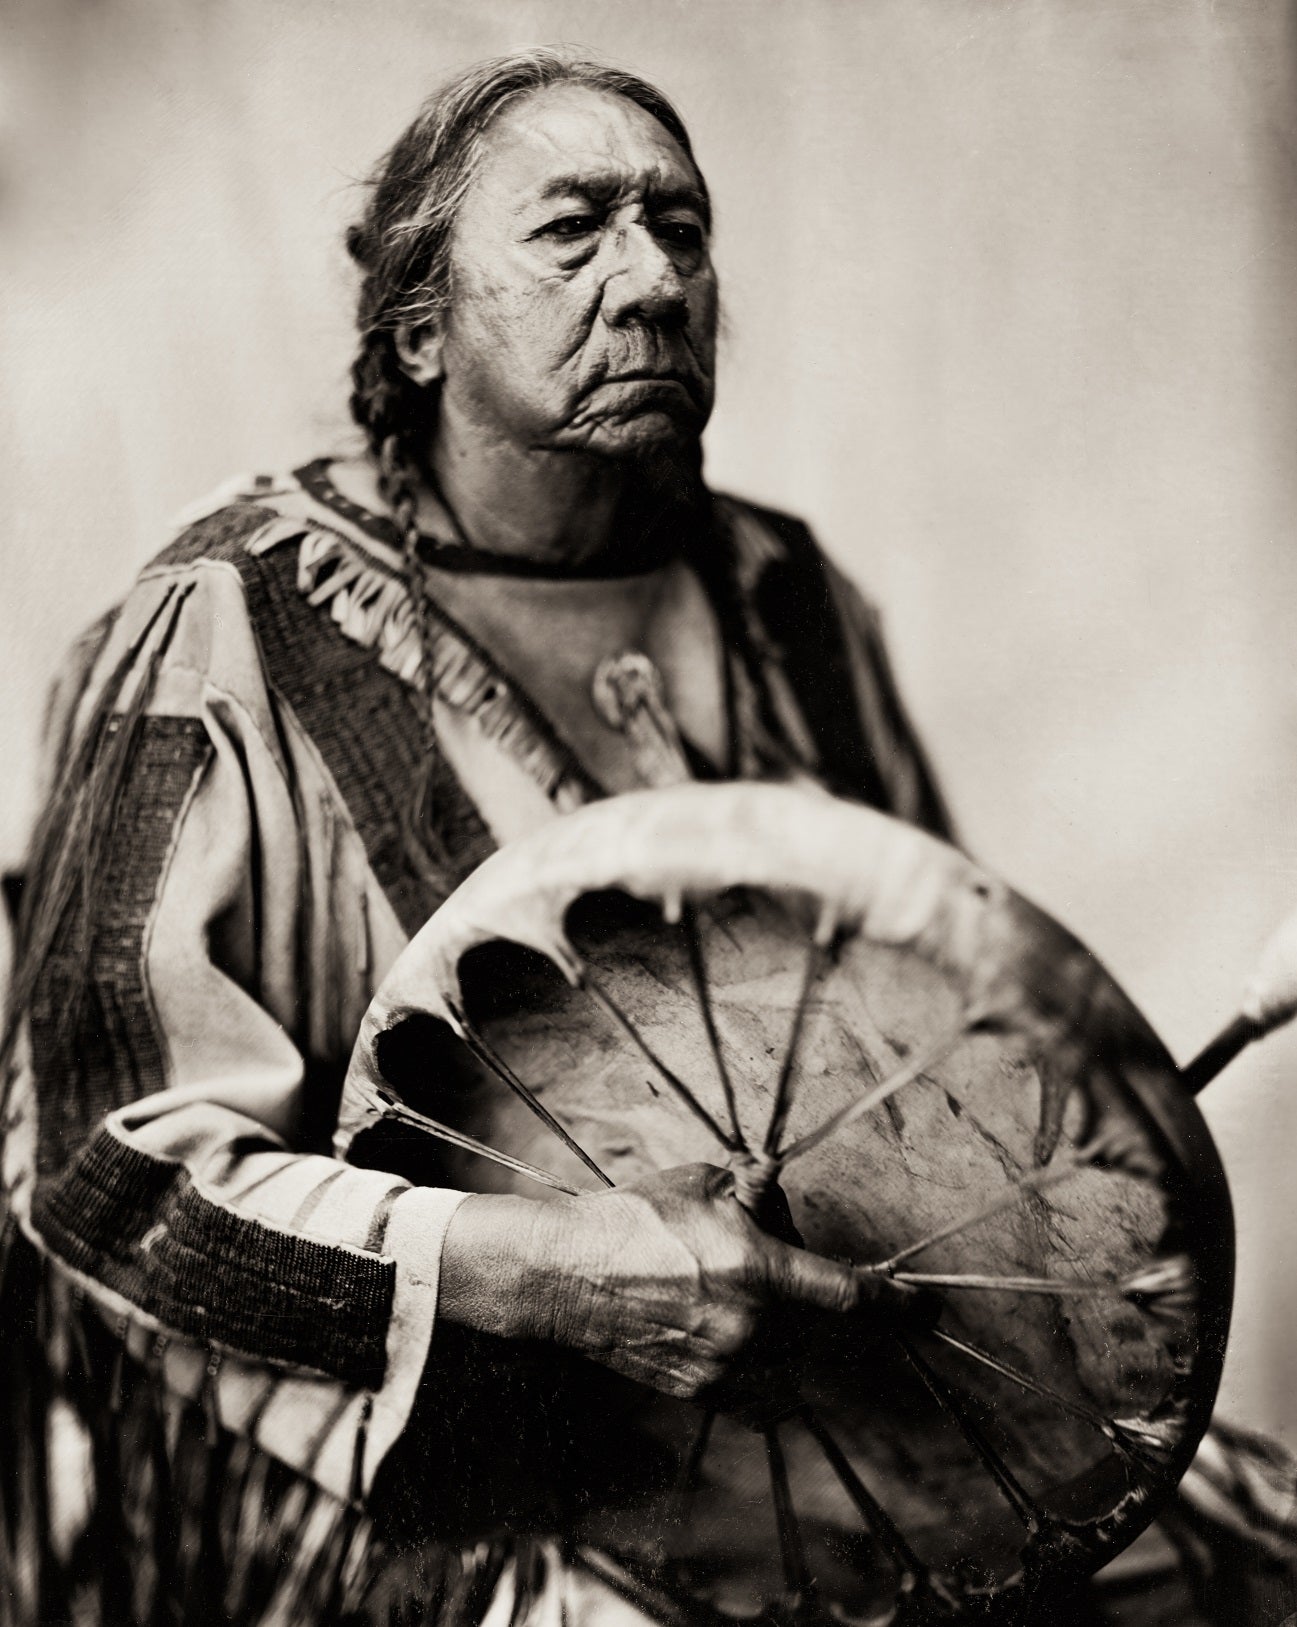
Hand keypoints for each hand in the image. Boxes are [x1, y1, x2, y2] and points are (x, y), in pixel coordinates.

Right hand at [437, 1162, 917, 1404]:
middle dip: (804, 1294)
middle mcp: (750, 1327)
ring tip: (721, 1289)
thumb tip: (774, 1195)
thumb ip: (752, 1193)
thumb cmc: (631, 1220)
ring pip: (784, 1352)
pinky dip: (749, 1355)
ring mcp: (724, 1365)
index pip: (848, 1294)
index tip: (926, 1310)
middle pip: (814, 1322)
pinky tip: (716, 1322)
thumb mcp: (701, 1184)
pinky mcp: (698, 1389)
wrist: (564, 1274)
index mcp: (758, 1270)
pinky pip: (749, 1380)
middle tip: (761, 1263)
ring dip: (777, 1326)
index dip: (896, 1304)